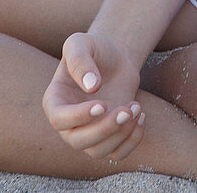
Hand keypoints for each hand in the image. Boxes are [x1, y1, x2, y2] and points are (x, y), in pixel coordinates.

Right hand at [42, 31, 144, 162]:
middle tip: (127, 109)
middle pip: (78, 142)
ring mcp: (88, 132)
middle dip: (104, 129)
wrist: (116, 56)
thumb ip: (80, 60)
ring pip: (98, 151)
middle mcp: (68, 123)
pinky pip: (117, 153)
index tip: (102, 104)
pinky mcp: (109, 136)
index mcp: (55, 101)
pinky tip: (141, 116)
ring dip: (121, 133)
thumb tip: (91, 87)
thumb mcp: (80, 42)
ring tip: (136, 107)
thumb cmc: (94, 48)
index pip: (59, 120)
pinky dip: (132, 141)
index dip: (78, 117)